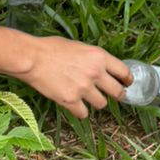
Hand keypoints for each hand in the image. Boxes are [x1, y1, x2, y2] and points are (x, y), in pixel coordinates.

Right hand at [12, 34, 131, 118]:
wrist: (32, 58)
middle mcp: (95, 73)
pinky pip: (84, 114)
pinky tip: (74, 105)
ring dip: (96, 102)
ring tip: (86, 97)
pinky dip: (80, 111)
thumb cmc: (51, 48)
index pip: (123, 72)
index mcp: (99, 56)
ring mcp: (83, 88)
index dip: (127, 80)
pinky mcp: (71, 101)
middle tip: (114, 95)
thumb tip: (101, 67)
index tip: (127, 83)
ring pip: (101, 104)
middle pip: (117, 92)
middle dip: (117, 95)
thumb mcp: (78, 46)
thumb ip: (93, 58)